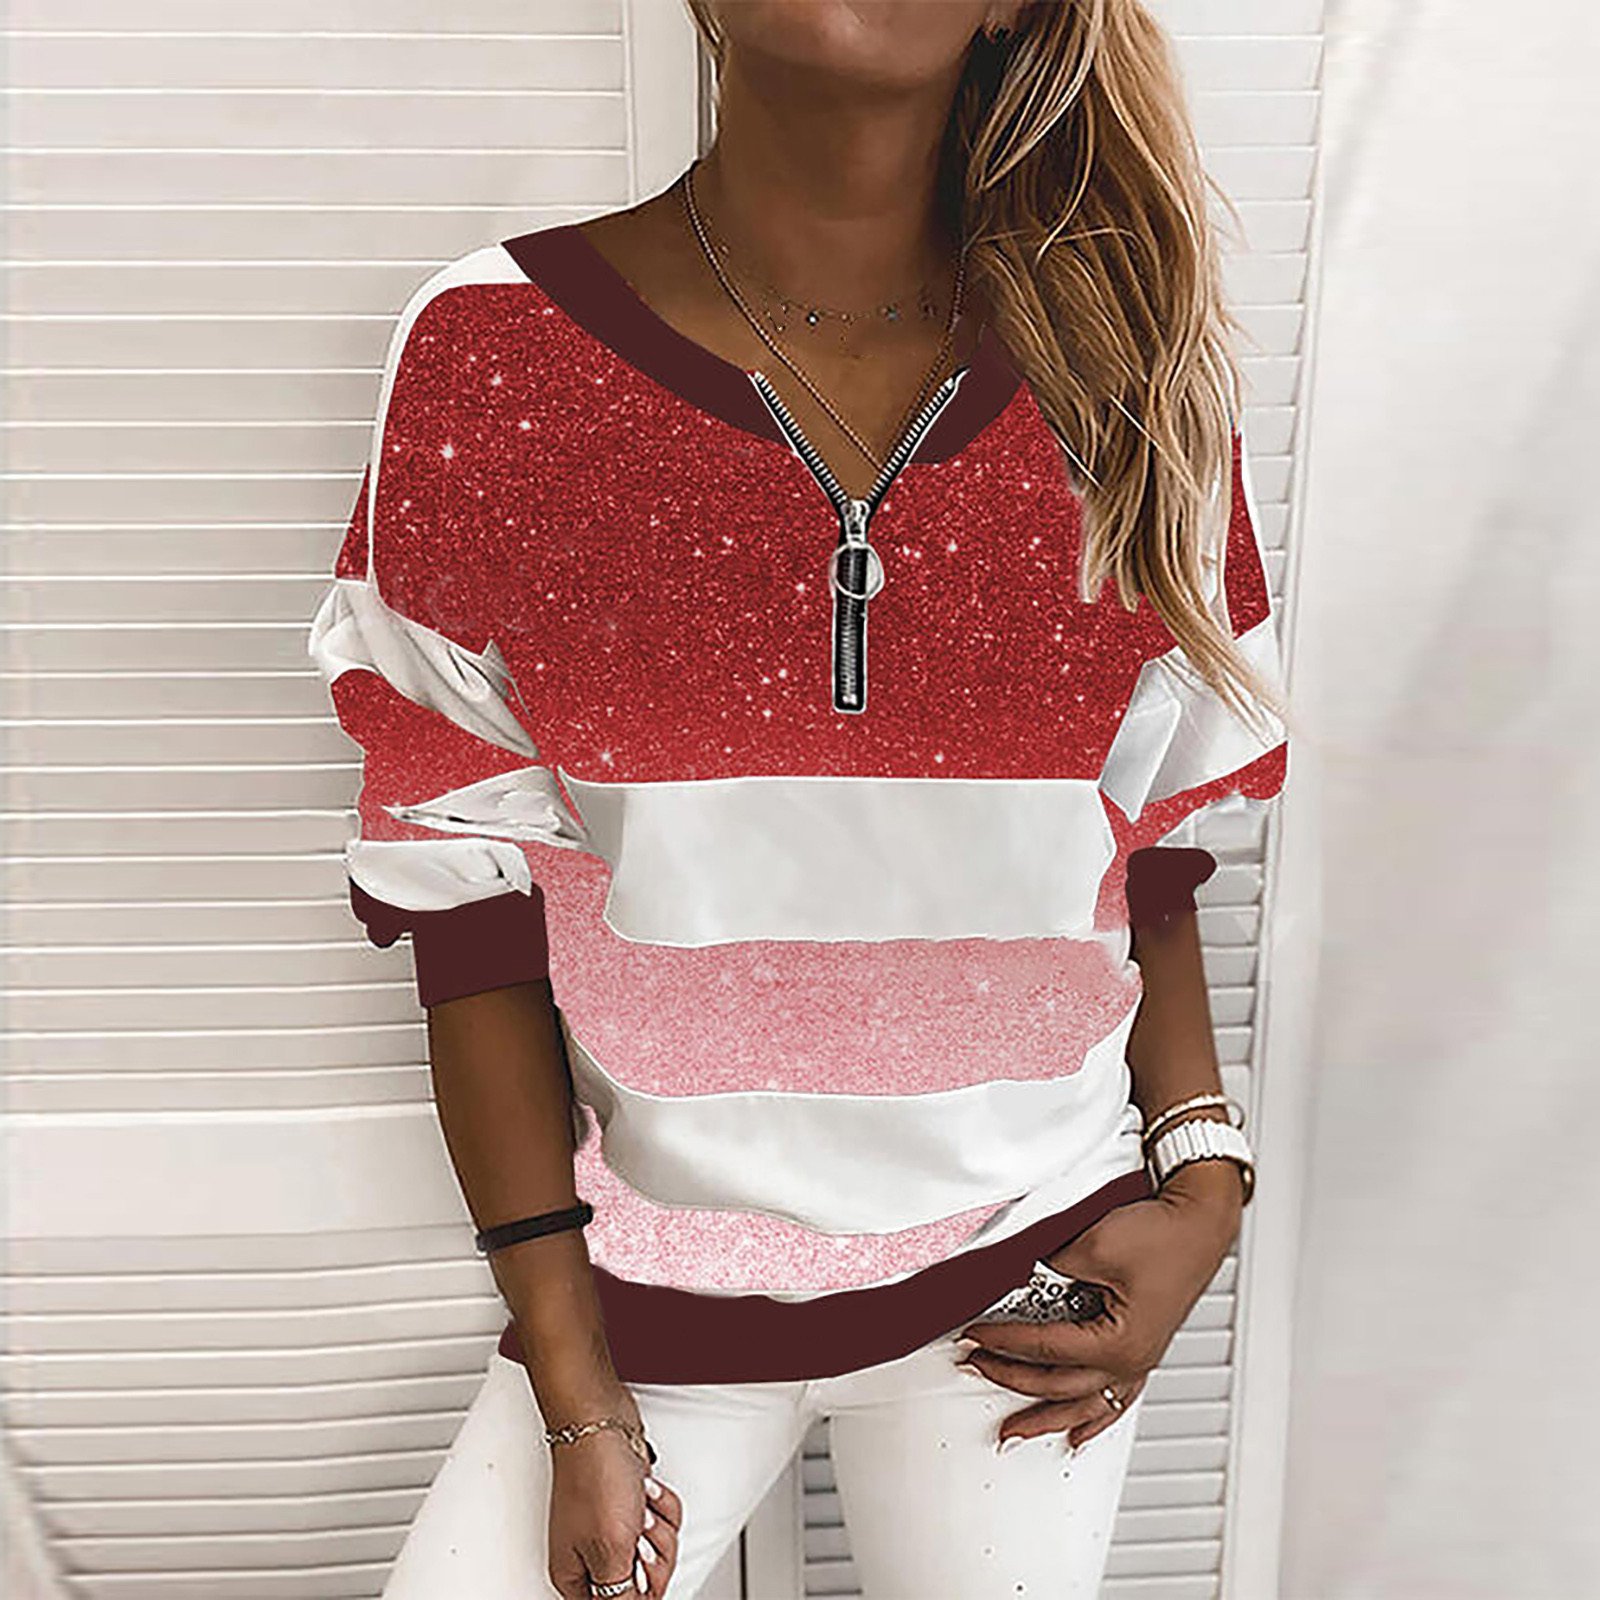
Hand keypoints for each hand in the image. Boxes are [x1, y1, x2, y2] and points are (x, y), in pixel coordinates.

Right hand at [545, 1385, 683, 1598]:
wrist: (602, 1420)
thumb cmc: (596, 1476)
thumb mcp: (611, 1551)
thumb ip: (620, 1599)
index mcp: (577, 1576)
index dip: (636, 1594)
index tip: (638, 1567)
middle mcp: (593, 1554)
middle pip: (644, 1585)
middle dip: (654, 1556)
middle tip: (639, 1534)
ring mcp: (614, 1526)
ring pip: (658, 1551)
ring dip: (658, 1526)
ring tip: (639, 1507)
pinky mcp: (632, 1503)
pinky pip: (663, 1521)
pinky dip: (662, 1505)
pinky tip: (645, 1490)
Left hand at [956, 1162, 1242, 1451]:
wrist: (1199, 1221)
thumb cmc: (1162, 1235)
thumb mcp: (1092, 1247)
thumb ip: (1050, 1269)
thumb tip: (1017, 1281)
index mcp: (1119, 1343)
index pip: (1044, 1348)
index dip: (1002, 1341)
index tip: (973, 1334)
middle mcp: (1131, 1361)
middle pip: (1058, 1384)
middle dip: (1011, 1380)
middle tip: (976, 1368)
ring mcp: (1139, 1359)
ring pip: (1085, 1404)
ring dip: (1046, 1418)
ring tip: (1016, 1431)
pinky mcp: (1143, 1348)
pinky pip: (1114, 1398)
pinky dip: (1093, 1419)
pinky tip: (1079, 1433)